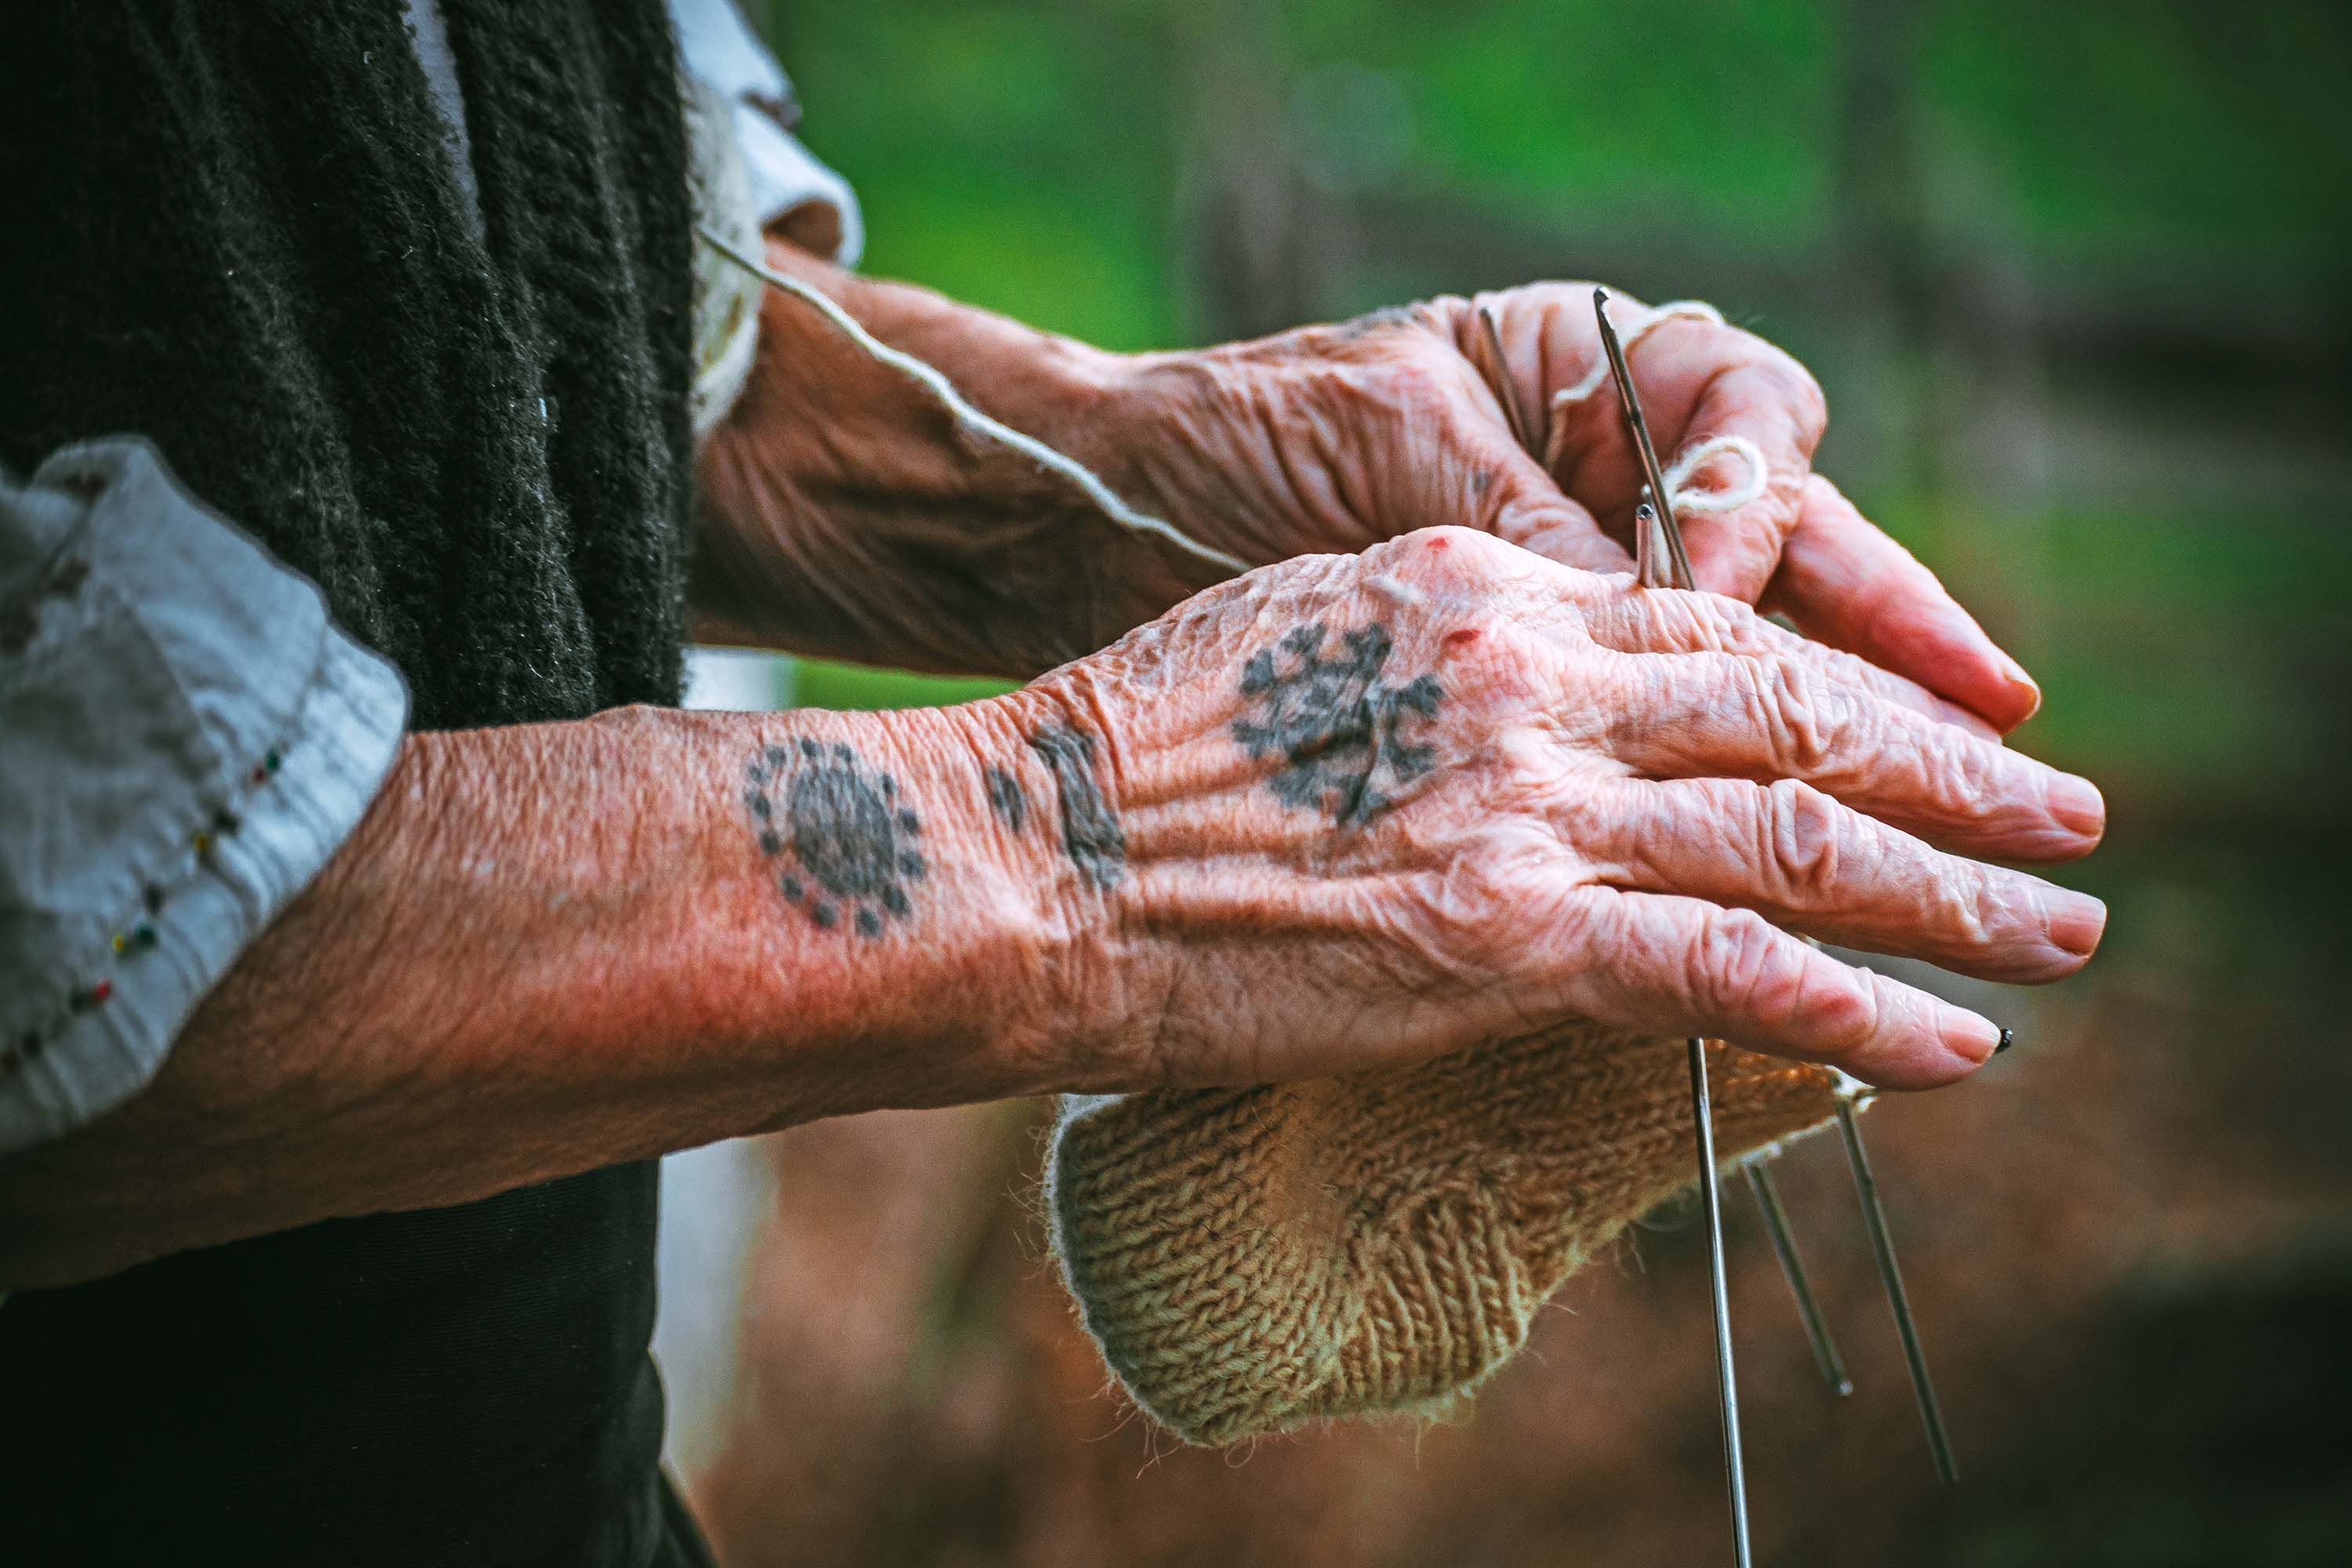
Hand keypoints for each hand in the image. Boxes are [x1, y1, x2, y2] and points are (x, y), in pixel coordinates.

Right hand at [988, 527, 2101, 1093]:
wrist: (1015, 849)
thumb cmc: (1121, 763)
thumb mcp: (1300, 644)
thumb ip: (1441, 668)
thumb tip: (1531, 734)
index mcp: (1477, 590)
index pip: (1713, 629)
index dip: (1840, 682)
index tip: (1917, 726)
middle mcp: (1528, 674)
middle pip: (1792, 715)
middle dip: (1945, 773)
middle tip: (2059, 814)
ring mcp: (1525, 801)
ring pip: (1796, 836)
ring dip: (1952, 891)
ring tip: (2056, 931)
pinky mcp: (1506, 933)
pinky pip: (1731, 969)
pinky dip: (1857, 1009)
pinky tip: (1948, 1046)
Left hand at [1107, 286, 2039, 730]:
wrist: (1095, 521)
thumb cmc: (1232, 448)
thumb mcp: (1384, 456)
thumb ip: (1524, 524)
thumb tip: (1666, 609)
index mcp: (1582, 387)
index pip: (1742, 428)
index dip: (1763, 523)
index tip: (1730, 603)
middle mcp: (1595, 503)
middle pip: (1790, 567)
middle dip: (1902, 652)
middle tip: (2012, 744)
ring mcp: (1567, 603)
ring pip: (1754, 666)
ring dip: (1866, 742)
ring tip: (1986, 813)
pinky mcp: (1531, 699)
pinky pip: (1663, 741)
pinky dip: (1738, 807)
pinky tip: (1824, 868)